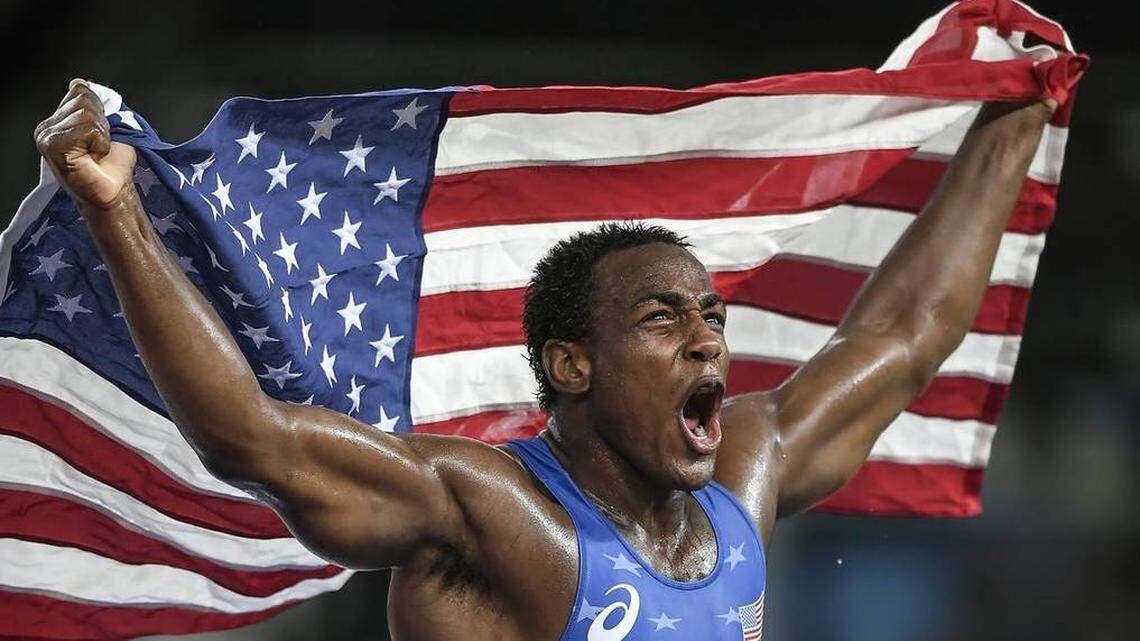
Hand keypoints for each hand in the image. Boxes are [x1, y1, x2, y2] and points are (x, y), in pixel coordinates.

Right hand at [34, 79, 136, 211]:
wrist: (114, 191)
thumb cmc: (112, 163)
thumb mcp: (107, 126)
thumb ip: (93, 104)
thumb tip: (78, 82)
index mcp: (57, 119)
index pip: (80, 90)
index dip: (101, 109)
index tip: (100, 134)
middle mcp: (47, 126)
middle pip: (83, 98)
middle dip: (102, 122)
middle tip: (99, 146)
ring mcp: (47, 136)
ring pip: (86, 113)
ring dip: (102, 134)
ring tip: (95, 152)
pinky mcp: (53, 146)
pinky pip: (86, 128)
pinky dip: (99, 142)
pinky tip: (92, 157)